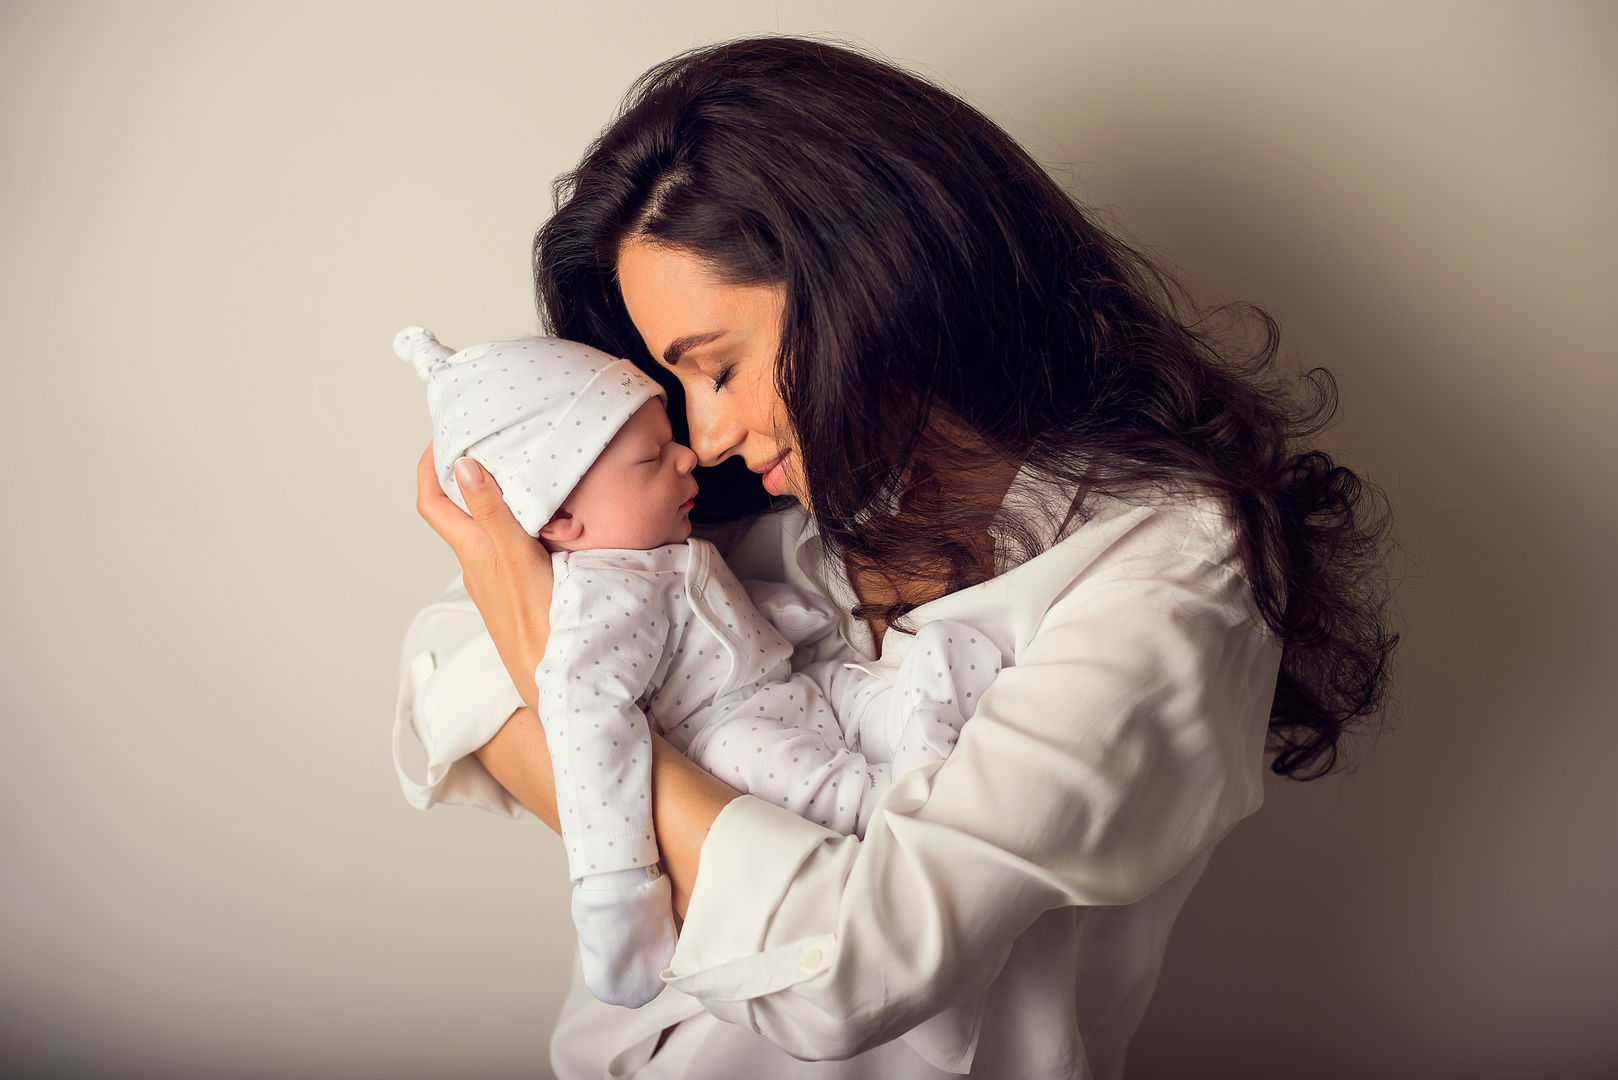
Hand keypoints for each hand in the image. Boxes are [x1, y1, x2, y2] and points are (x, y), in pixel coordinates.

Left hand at [416, 446, 553, 704]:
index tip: (442, 437)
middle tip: (481, 442)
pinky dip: (515, 522)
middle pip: (455, 511)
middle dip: (460, 474)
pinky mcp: (517, 589)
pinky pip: (507, 545)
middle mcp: (478, 563)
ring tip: (515, 470)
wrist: (554, 676)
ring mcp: (496, 578)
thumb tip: (464, 466)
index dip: (427, 467)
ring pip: (484, 528)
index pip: (432, 502)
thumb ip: (493, 513)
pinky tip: (541, 517)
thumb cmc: (538, 623)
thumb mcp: (516, 558)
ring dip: (491, 497)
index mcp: (473, 551)